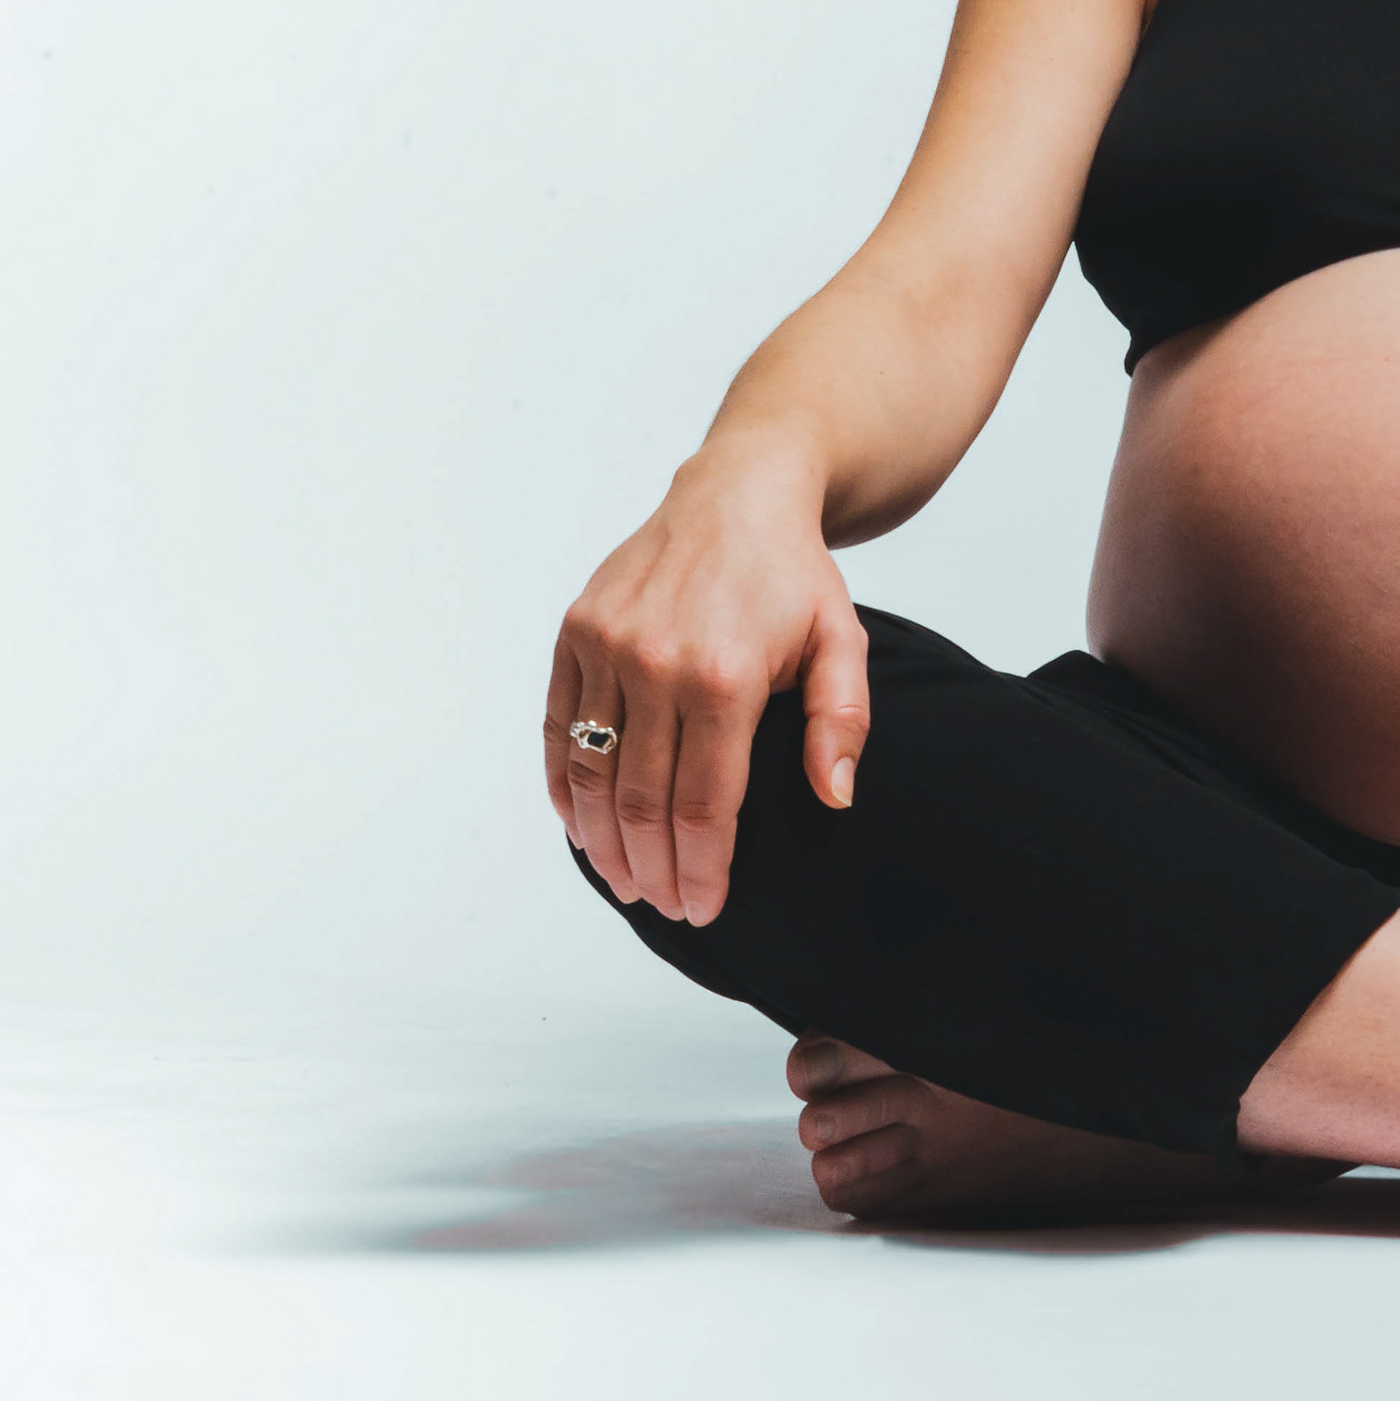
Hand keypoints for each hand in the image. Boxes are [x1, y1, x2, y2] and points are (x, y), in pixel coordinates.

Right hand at [547, 446, 869, 925]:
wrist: (737, 492)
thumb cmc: (791, 574)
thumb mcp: (841, 640)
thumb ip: (842, 722)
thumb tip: (834, 798)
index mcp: (724, 674)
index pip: (703, 802)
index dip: (702, 866)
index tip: (706, 908)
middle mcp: (655, 661)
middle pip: (642, 800)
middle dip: (653, 869)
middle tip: (667, 907)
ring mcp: (606, 645)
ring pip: (591, 772)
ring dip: (602, 842)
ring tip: (625, 883)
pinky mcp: (576, 632)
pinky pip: (557, 728)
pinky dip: (565, 786)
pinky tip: (583, 825)